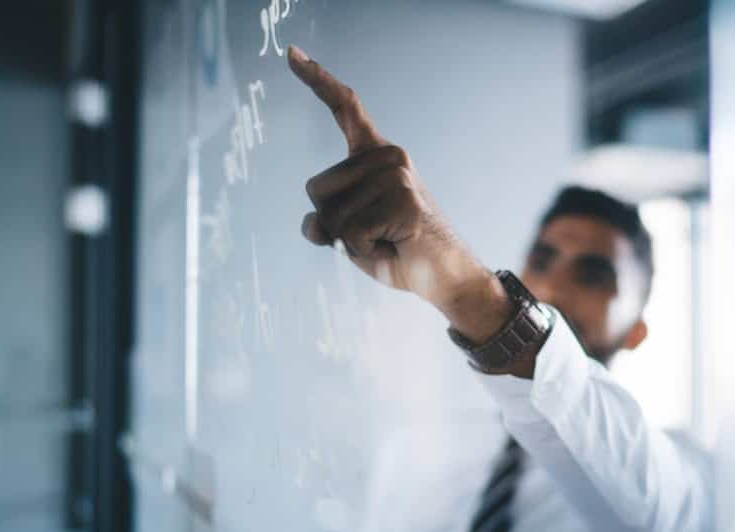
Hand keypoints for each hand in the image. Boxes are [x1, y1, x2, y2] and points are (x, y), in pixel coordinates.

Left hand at [287, 45, 513, 343]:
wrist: (442, 276)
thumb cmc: (396, 250)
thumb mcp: (349, 235)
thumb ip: (324, 223)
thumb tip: (312, 225)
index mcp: (376, 155)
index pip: (345, 108)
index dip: (317, 80)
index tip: (291, 53)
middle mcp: (388, 156)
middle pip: (315, 188)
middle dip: (332, 222)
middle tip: (372, 233)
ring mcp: (397, 176)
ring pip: (331, 215)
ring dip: (349, 241)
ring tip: (384, 241)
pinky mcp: (402, 201)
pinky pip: (350, 233)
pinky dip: (362, 251)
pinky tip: (391, 247)